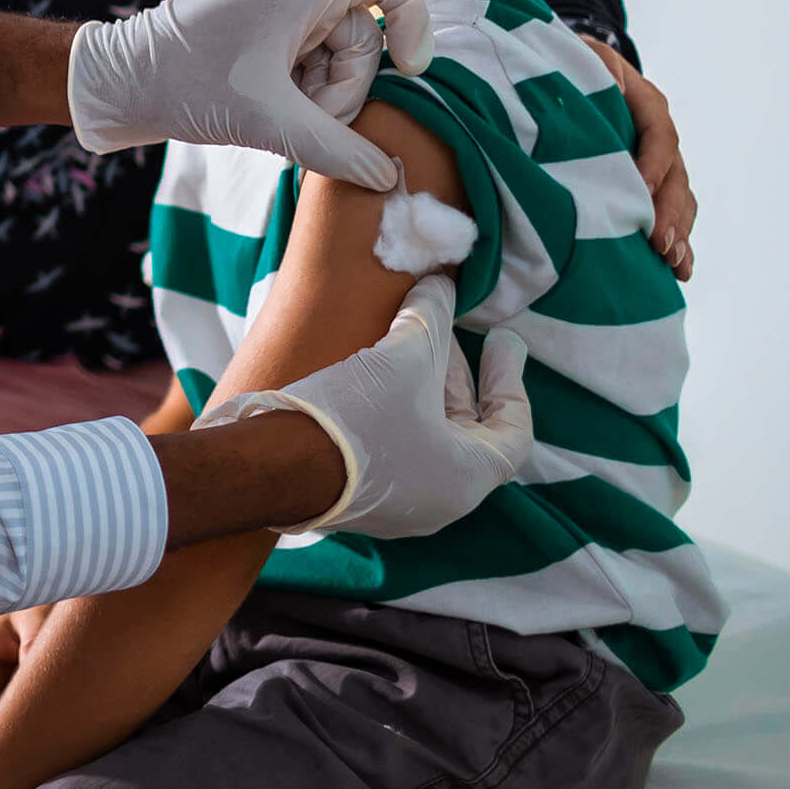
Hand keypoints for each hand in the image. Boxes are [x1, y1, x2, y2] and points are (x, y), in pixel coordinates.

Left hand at [67, 0, 432, 189]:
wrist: (116, 83)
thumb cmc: (187, 86)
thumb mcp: (269, 121)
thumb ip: (335, 149)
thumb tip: (386, 177)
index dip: (414, 21)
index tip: (410, 70)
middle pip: (362, 33)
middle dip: (344, 85)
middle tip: (305, 118)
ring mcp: (273, 6)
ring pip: (334, 53)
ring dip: (319, 95)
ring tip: (278, 120)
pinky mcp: (258, 30)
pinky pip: (305, 58)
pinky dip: (298, 91)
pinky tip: (269, 114)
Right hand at [196, 275, 531, 537]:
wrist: (275, 466)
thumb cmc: (358, 419)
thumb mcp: (404, 357)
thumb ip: (431, 317)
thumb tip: (441, 283)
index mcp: (468, 477)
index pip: (514, 430)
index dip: (510, 378)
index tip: (502, 341)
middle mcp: (440, 501)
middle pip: (466, 428)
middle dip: (455, 374)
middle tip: (444, 329)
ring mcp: (398, 505)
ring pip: (427, 436)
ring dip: (421, 388)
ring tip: (404, 342)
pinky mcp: (359, 496)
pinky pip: (393, 448)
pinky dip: (395, 409)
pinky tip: (372, 373)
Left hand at [581, 37, 694, 279]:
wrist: (573, 69)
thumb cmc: (574, 64)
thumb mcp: (584, 55)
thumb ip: (601, 68)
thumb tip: (617, 86)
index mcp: (647, 102)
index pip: (659, 134)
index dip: (652, 163)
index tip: (640, 189)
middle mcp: (659, 134)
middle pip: (675, 175)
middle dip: (668, 211)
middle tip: (659, 242)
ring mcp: (659, 160)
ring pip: (680, 198)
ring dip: (679, 231)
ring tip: (672, 262)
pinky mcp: (652, 182)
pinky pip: (674, 211)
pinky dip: (679, 239)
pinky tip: (679, 269)